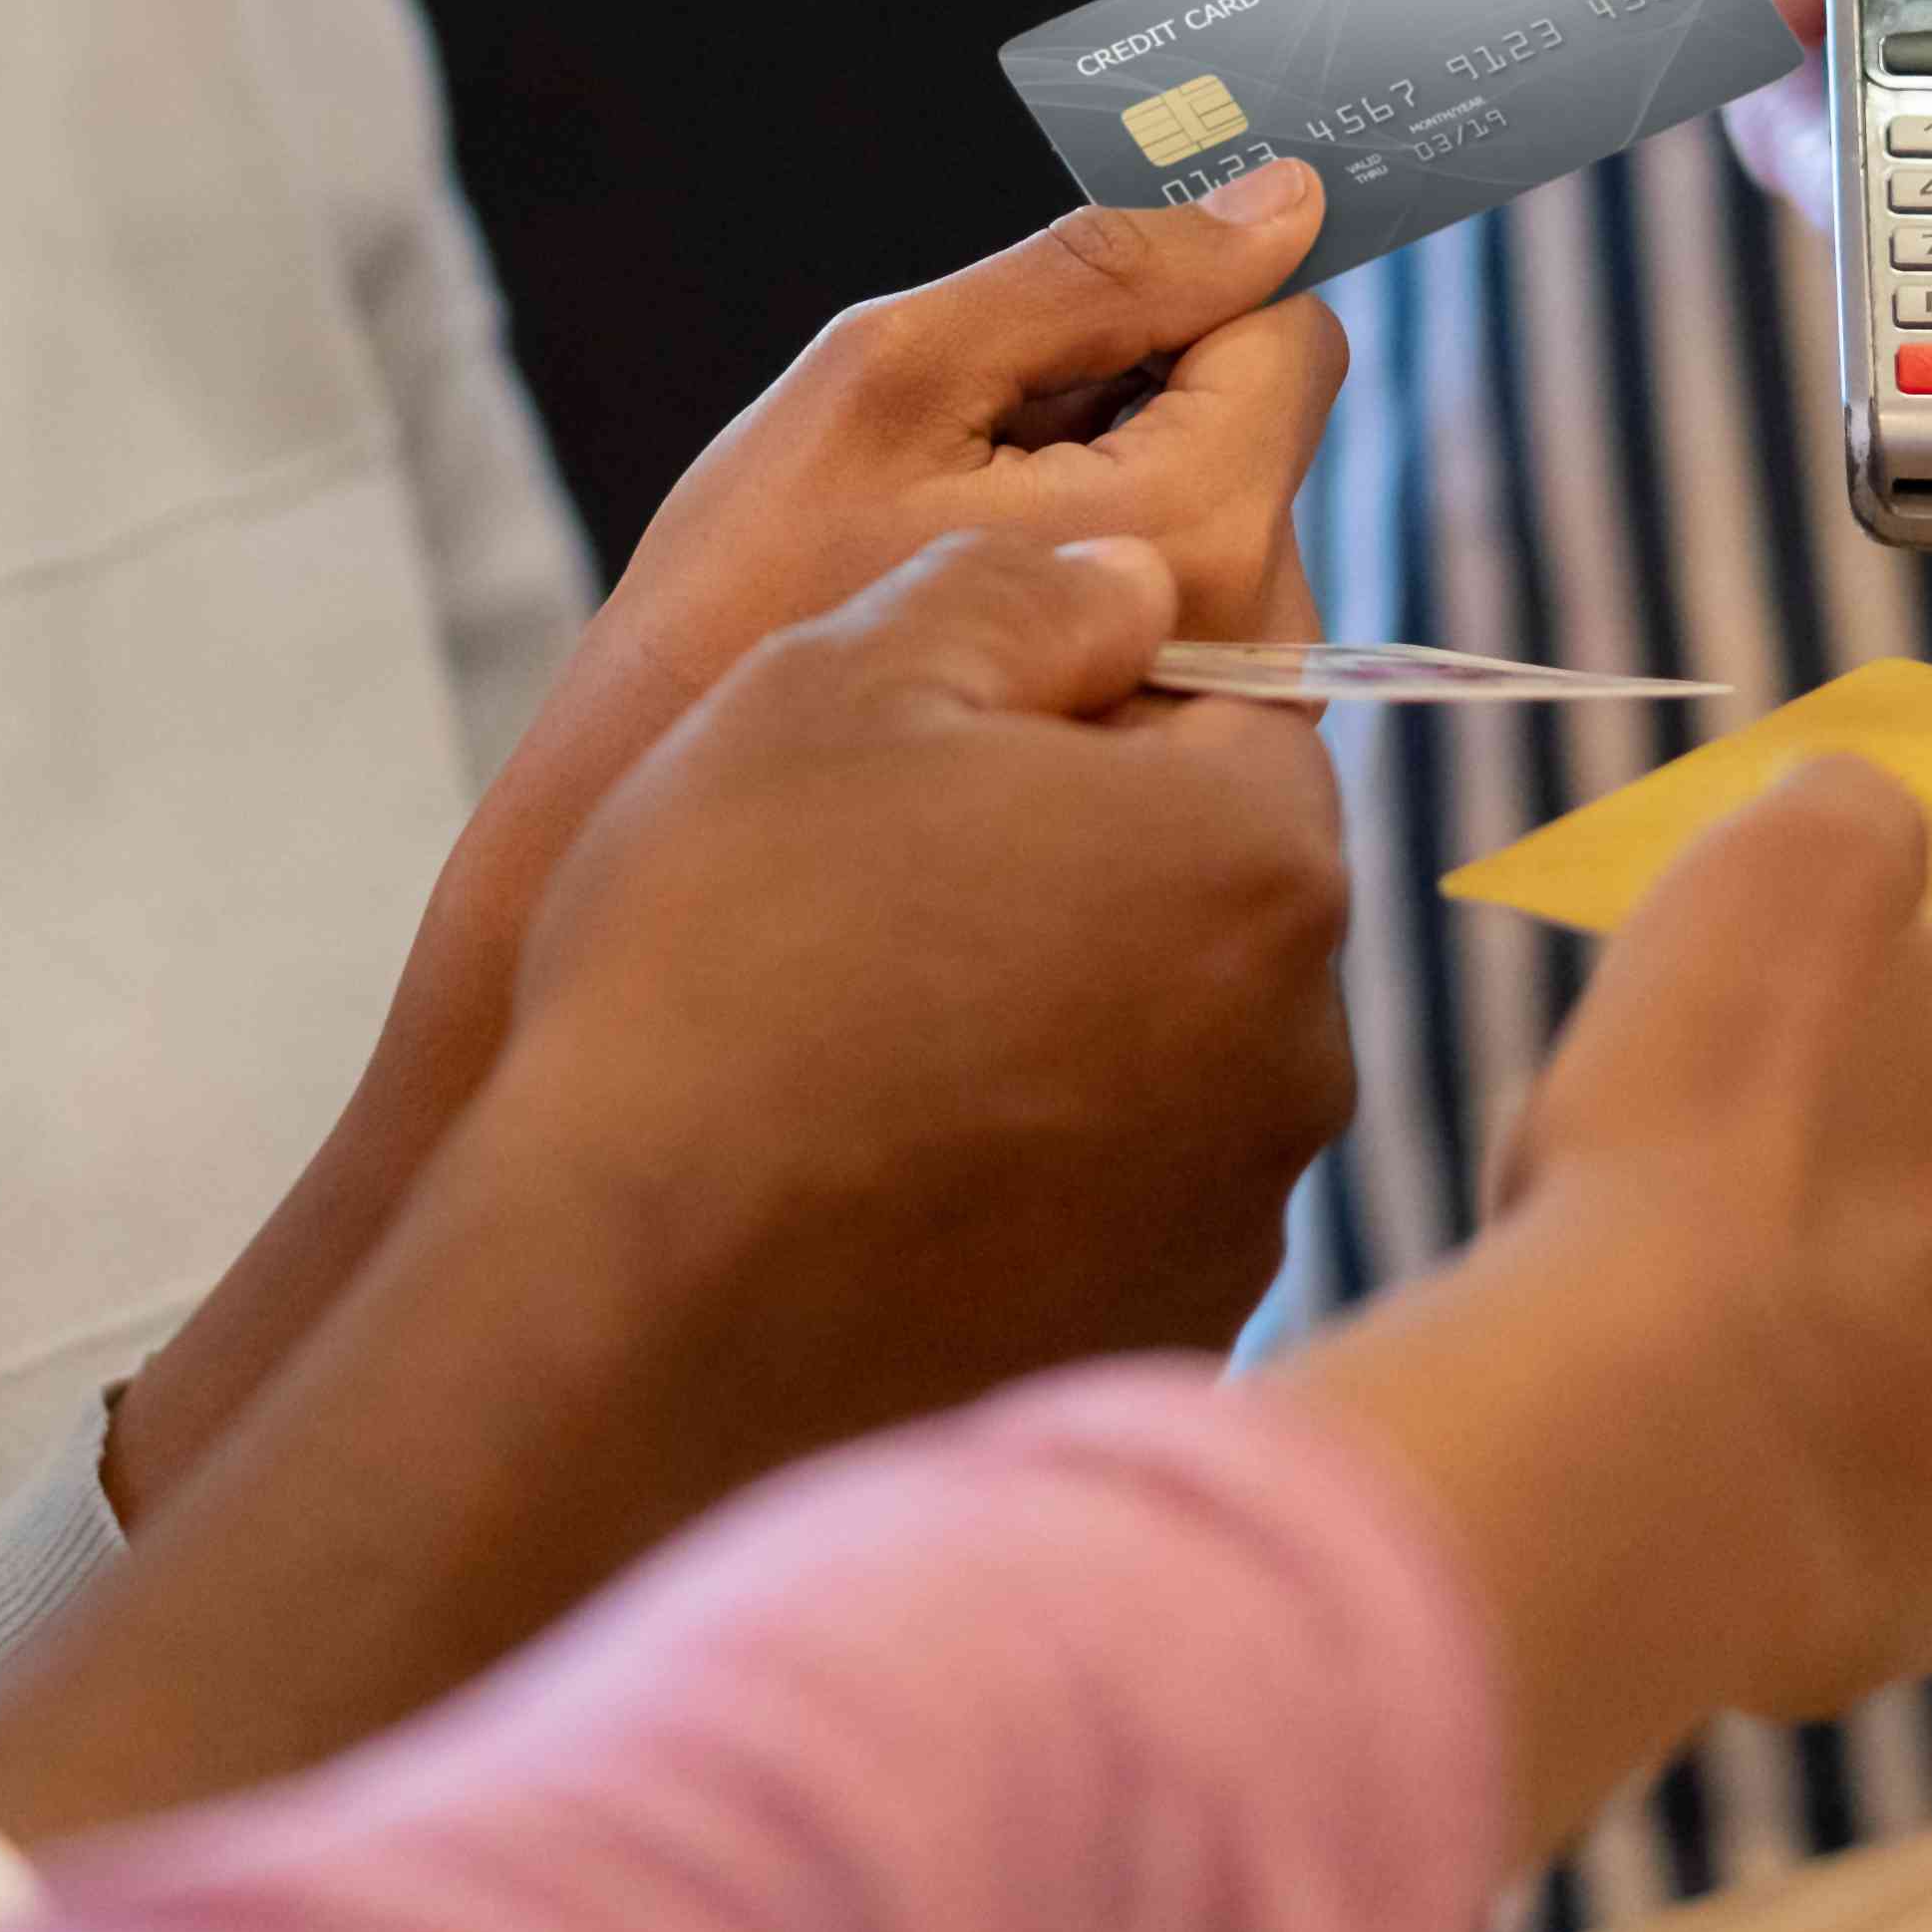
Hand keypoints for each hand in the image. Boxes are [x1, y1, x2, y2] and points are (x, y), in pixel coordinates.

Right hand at [123, 207, 1331, 1510]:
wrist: (631, 1315)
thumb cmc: (726, 964)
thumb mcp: (837, 683)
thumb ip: (1024, 593)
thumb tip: (1137, 583)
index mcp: (1258, 857)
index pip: (1235, 706)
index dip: (1082, 698)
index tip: (935, 743)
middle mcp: (1301, 1052)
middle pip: (1208, 895)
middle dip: (1078, 870)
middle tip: (870, 897)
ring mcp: (1238, 1224)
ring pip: (1160, 1061)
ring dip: (1050, 1032)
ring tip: (848, 1057)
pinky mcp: (1161, 1347)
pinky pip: (1110, 1216)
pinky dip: (1021, 1189)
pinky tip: (871, 1190)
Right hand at [1283, 759, 1931, 1840]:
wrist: (1655, 1439)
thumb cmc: (1697, 1131)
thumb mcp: (1767, 864)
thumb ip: (1849, 803)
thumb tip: (1874, 807)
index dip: (1796, 1024)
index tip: (1691, 1067)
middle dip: (1826, 1185)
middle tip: (1662, 1205)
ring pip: (1911, 1348)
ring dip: (1809, 1336)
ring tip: (1656, 1345)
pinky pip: (1878, 1508)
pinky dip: (1797, 1488)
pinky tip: (1693, 1464)